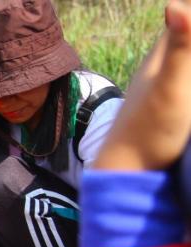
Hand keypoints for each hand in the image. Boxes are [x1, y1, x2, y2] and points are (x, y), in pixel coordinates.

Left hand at [94, 0, 190, 170]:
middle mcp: (154, 70)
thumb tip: (174, 4)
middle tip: (189, 23)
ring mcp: (154, 89)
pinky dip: (182, 75)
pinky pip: (176, 81)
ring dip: (184, 51)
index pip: (180, 19)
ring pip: (176, 60)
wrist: (124, 169)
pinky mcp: (157, 107)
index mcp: (158, 59)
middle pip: (179, 37)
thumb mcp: (171, 88)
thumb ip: (179, 50)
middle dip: (187, 33)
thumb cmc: (149, 131)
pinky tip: (183, 81)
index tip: (190, 15)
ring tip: (187, 53)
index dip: (189, 14)